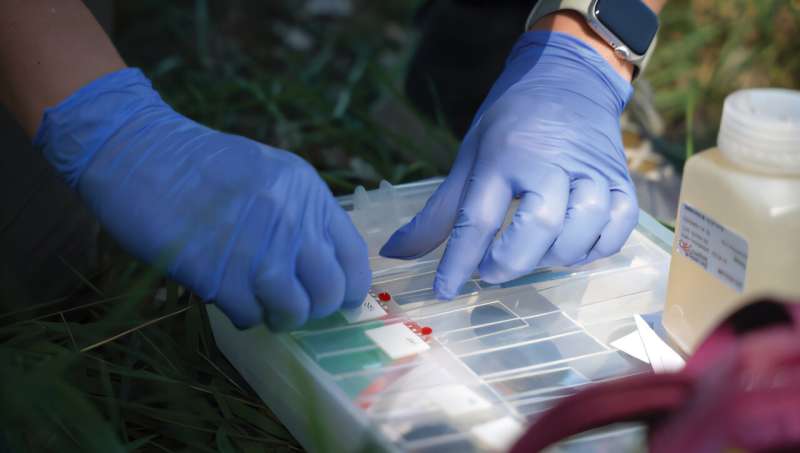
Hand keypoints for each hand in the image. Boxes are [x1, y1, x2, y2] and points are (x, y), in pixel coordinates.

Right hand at [35, 68, 370, 328]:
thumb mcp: (268, 174)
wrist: (138, 152)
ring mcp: (256, 248)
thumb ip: (300, 212)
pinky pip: (249, 315)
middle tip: (294, 305)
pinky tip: (229, 296)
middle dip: (315, 308)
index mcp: (307, 191)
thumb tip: (321, 265)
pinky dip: (242, 314)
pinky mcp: (219, 274)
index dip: (349, 287)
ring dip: (279, 317)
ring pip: (294, 310)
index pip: (353, 256)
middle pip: (329, 291)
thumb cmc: (201, 164)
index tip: (340, 300)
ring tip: (262, 306)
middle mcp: (291, 220)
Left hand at [380, 32, 637, 297]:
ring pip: (584, 227)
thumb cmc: (509, 125)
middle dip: (511, 262)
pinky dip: (596, 248)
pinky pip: (619, 226)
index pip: (478, 217)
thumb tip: (395, 253)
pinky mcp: (622, 179)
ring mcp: (592, 169)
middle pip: (540, 225)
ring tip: (531, 256)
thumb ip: (436, 214)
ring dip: (555, 257)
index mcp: (503, 154)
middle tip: (490, 271)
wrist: (566, 78)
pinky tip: (570, 248)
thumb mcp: (468, 158)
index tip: (445, 290)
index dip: (459, 262)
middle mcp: (550, 160)